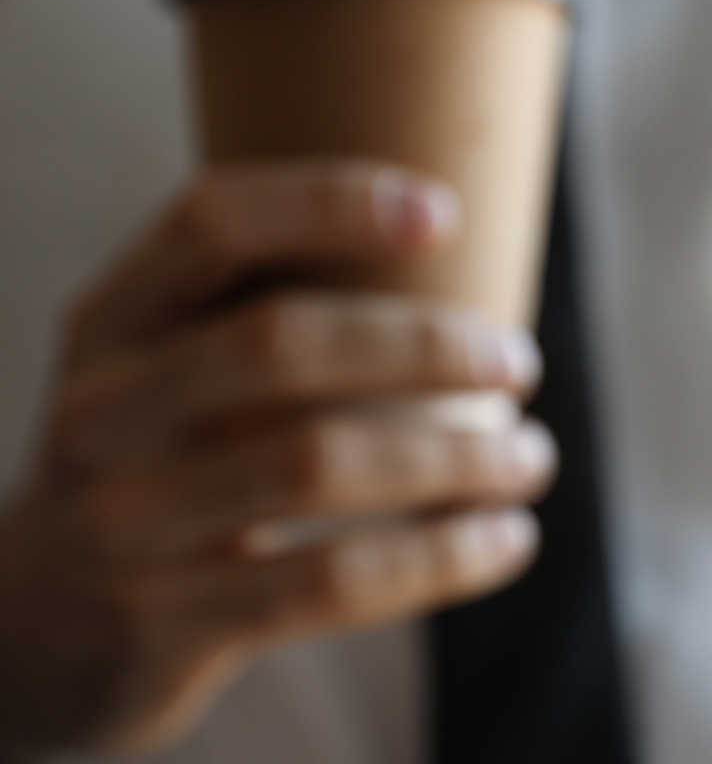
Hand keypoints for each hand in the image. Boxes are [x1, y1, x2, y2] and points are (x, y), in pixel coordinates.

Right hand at [0, 161, 554, 759]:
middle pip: (278, 343)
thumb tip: (459, 245)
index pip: (211, 223)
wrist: (27, 638)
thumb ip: (266, 310)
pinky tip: (507, 540)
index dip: (327, 202)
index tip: (442, 213)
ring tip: (532, 457)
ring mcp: (124, 520)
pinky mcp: (164, 623)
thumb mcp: (168, 375)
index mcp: (113, 320)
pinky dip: (440, 557)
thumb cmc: (156, 469)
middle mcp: (105, 409)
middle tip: (520, 360)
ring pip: (316, 464)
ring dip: (456, 459)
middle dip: (425, 345)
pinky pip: (329, 581)